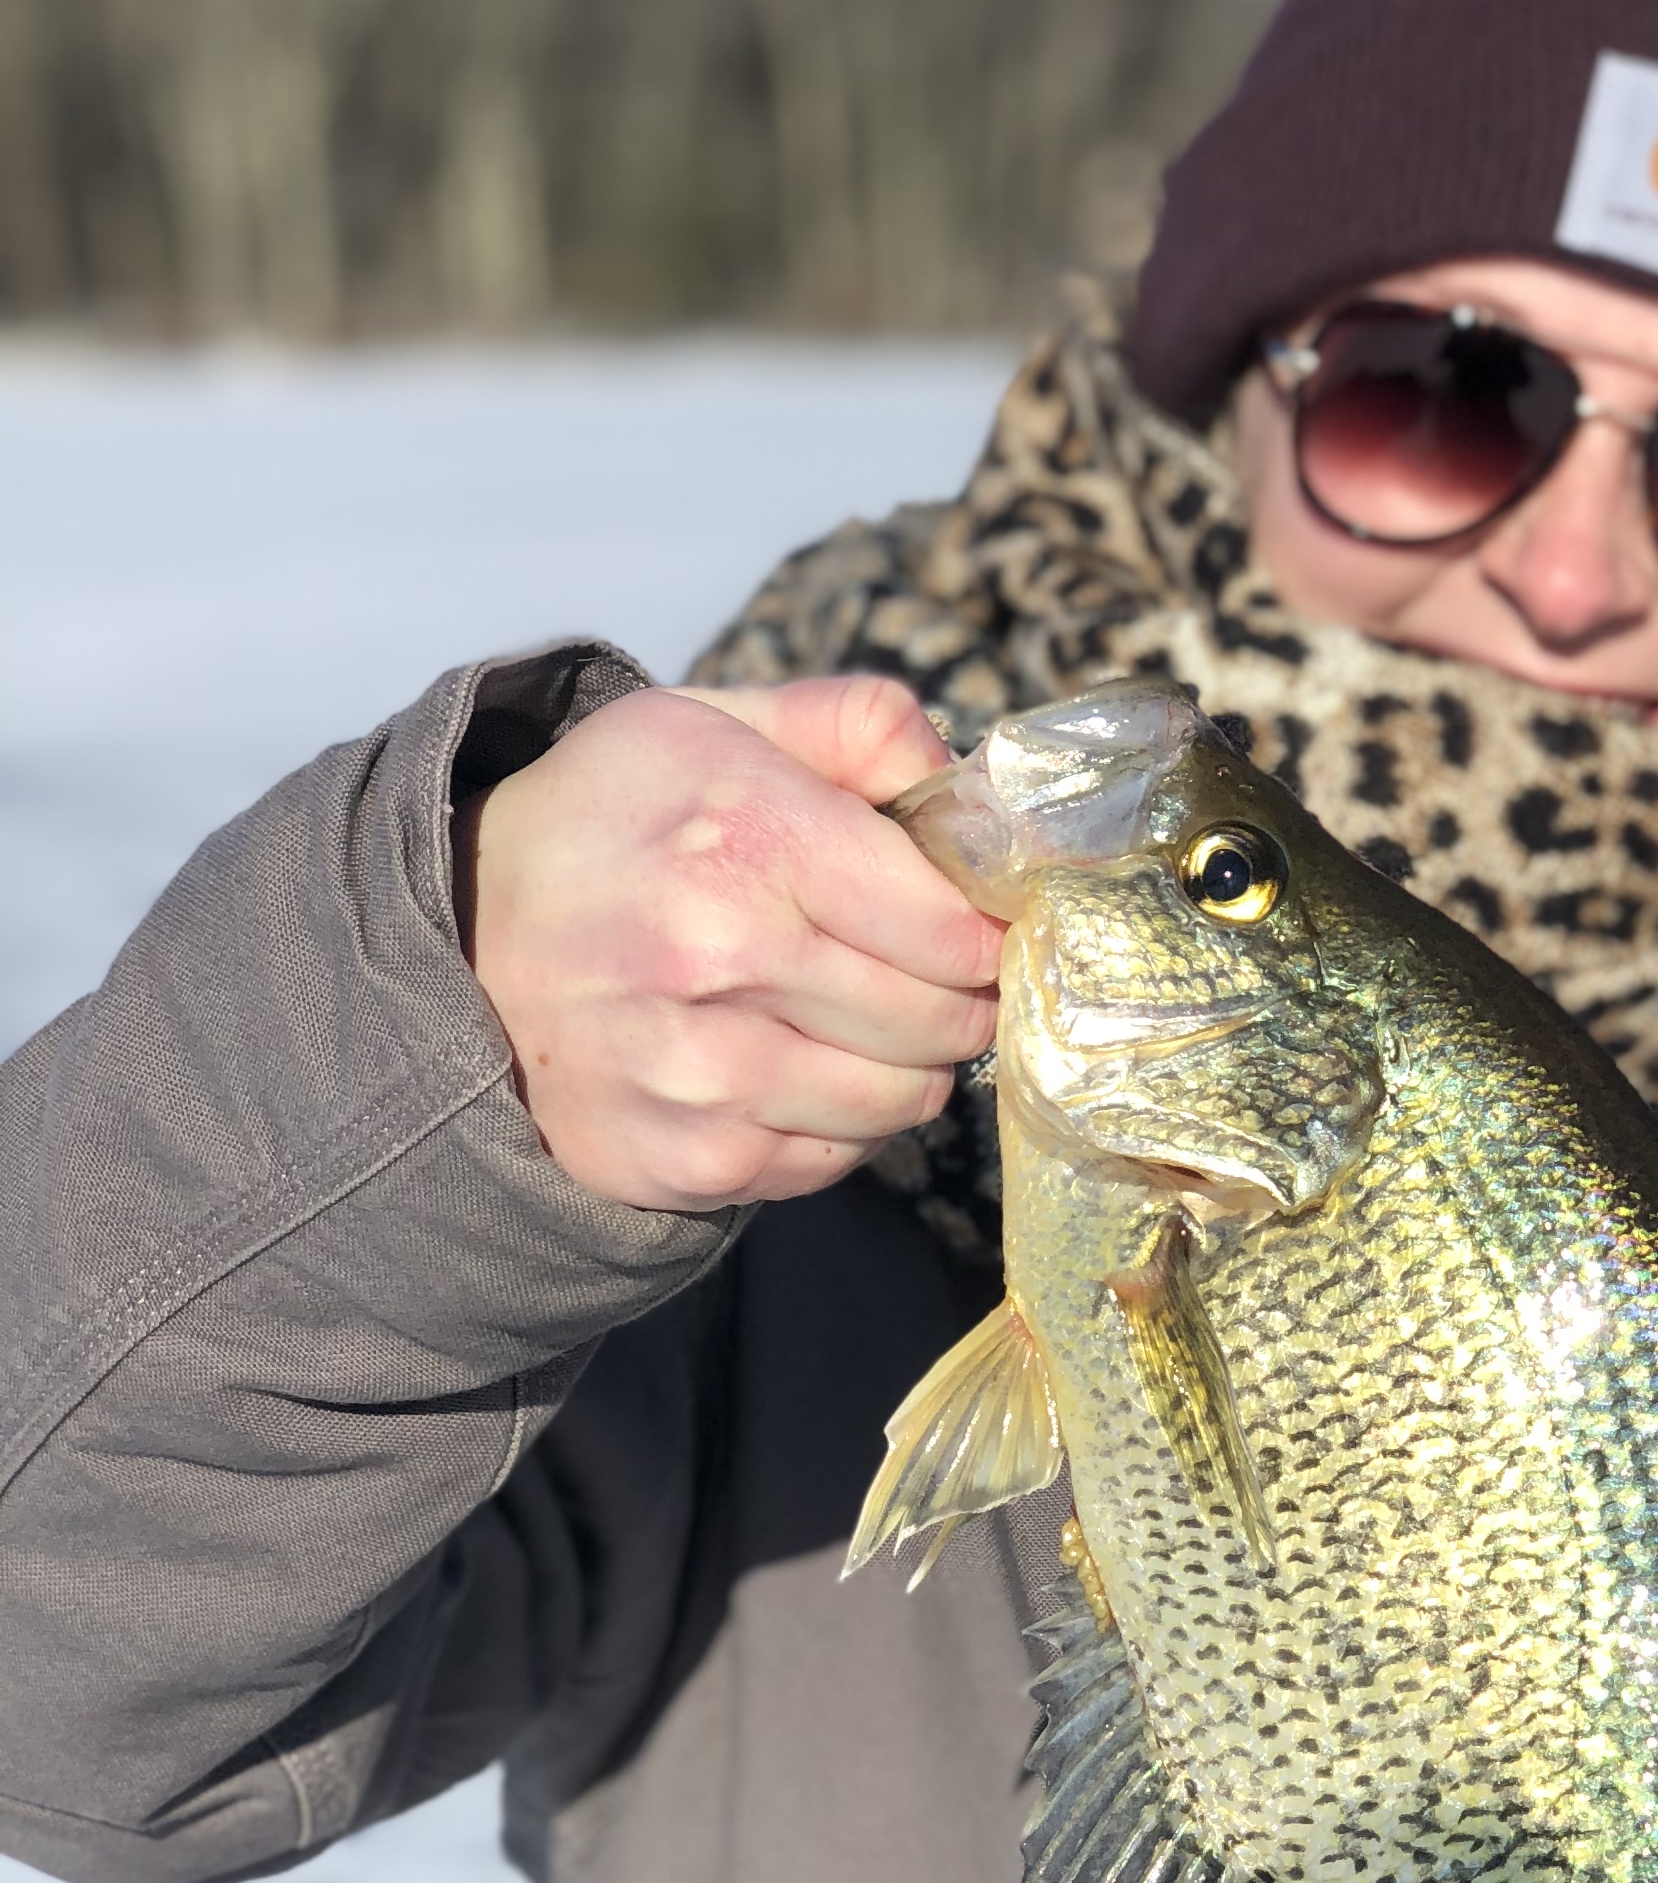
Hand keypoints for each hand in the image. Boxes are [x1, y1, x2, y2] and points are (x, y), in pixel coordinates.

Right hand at [464, 675, 1000, 1210]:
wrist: (453, 939)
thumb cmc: (610, 822)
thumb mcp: (710, 722)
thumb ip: (856, 725)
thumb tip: (974, 788)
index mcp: (747, 835)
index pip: (950, 928)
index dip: (979, 931)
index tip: (969, 926)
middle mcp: (721, 958)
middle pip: (940, 1021)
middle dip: (955, 1000)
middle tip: (924, 977)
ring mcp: (701, 1073)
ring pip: (902, 1100)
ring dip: (906, 1068)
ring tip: (858, 1022)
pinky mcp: (686, 1158)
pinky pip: (836, 1160)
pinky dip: (841, 1124)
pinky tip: (792, 1069)